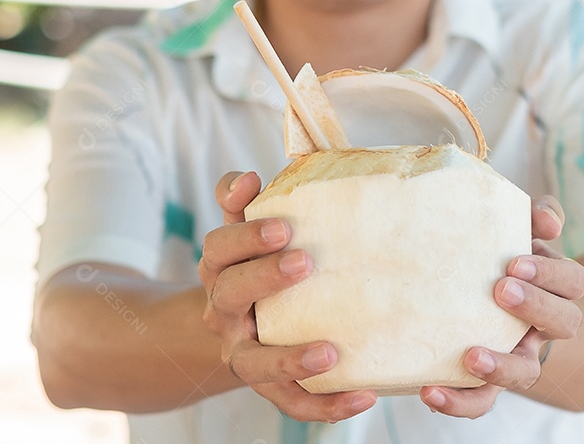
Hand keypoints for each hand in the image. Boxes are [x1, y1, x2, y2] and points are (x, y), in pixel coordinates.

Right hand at [197, 171, 377, 422]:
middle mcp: (224, 313)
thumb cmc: (261, 262)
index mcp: (220, 269)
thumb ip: (243, 201)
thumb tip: (246, 178)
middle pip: (229, 295)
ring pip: (255, 362)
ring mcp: (244, 353)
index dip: (245, 237)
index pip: (219, 249)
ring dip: (290, 359)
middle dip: (264, 277)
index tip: (283, 226)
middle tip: (304, 262)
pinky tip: (364, 397)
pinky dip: (327, 405)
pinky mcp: (270, 386)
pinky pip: (294, 403)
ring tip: (329, 353)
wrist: (247, 323)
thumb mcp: (248, 228)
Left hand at [421, 196, 583, 417]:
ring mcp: (517, 356)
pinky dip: (460, 402)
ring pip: (527, 373)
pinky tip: (429, 392)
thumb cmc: (498, 254)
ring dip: (503, 366)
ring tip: (471, 356)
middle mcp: (543, 326)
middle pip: (566, 324)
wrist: (473, 296)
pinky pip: (481, 401)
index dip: (551, 274)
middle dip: (537, 306)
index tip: (514, 261)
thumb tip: (547, 219)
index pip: (574, 281)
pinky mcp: (487, 381)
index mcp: (554, 287)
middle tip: (501, 289)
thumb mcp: (518, 229)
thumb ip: (536, 215)